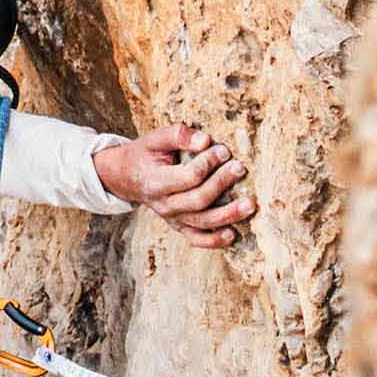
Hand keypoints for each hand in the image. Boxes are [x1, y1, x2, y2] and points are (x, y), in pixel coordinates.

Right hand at [94, 124, 254, 235]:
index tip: (224, 150)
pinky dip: (214, 240)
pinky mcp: (178, 226)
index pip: (188, 177)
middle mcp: (163, 205)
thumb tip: (205, 141)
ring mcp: (171, 219)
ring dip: (228, 215)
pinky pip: (197, 239)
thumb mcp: (155, 139)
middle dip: (222, 184)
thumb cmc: (145, 154)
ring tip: (250, 205)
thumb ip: (178, 135)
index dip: (208, 163)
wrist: (127, 177)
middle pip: (198, 200)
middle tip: (240, 168)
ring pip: (202, 222)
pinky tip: (232, 234)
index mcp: (155, 181)